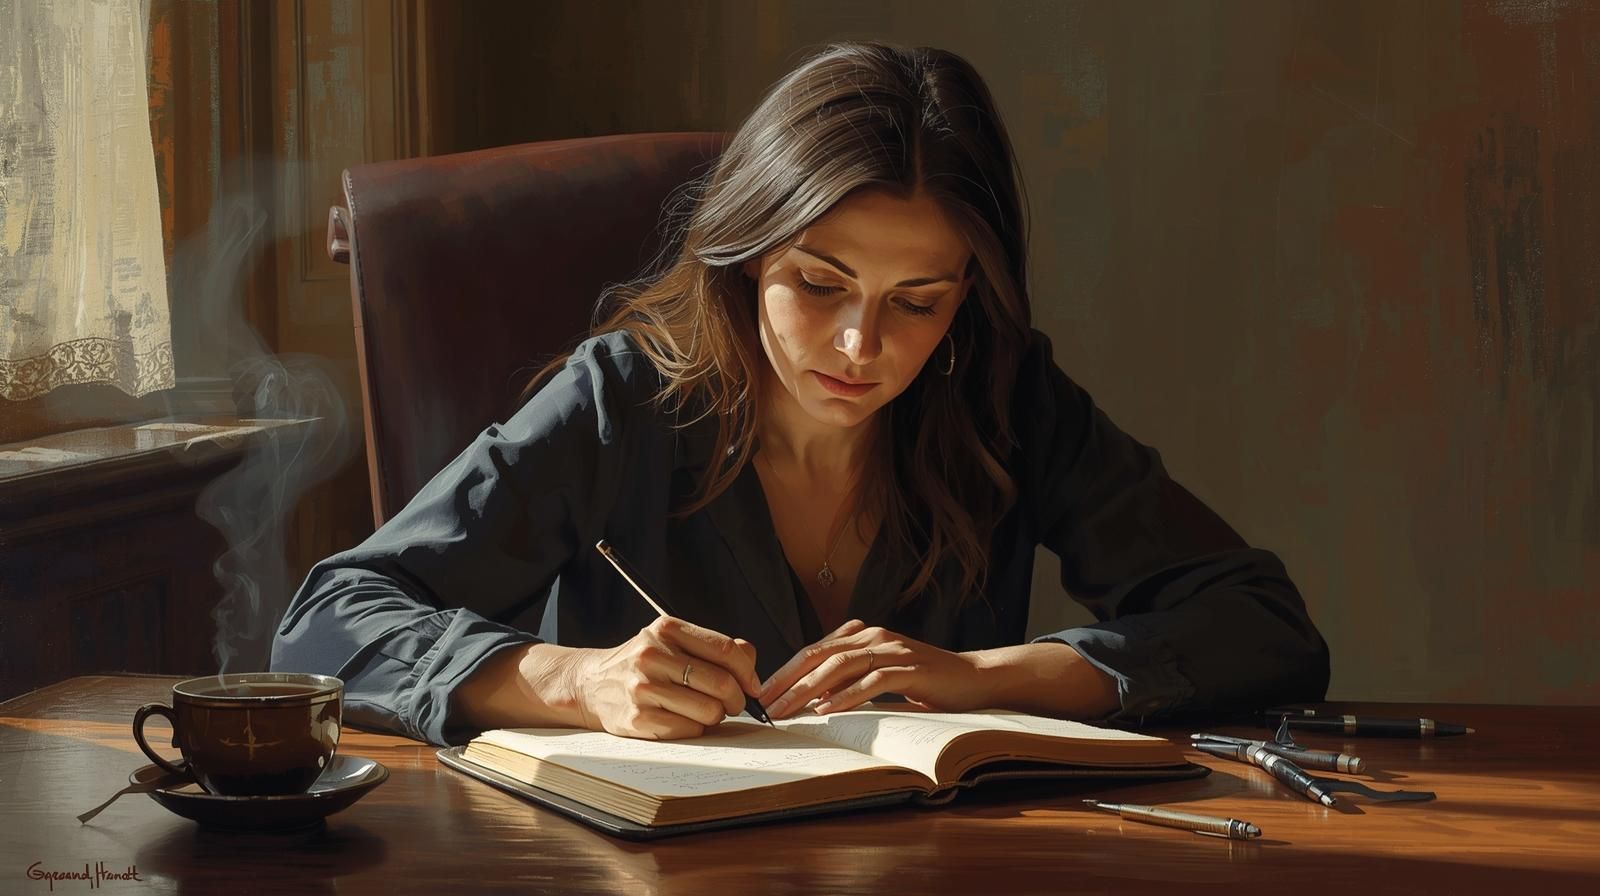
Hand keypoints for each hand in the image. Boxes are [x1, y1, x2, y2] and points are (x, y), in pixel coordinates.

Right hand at [567, 616, 762, 739]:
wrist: (591, 684)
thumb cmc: (644, 664)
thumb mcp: (673, 641)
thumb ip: (715, 647)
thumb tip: (751, 663)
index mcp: (666, 629)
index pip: (725, 650)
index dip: (748, 671)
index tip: (753, 686)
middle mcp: (652, 655)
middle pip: (721, 682)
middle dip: (736, 699)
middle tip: (733, 703)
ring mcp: (642, 688)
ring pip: (708, 711)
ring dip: (715, 716)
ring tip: (705, 710)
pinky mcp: (636, 718)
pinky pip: (688, 730)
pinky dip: (694, 729)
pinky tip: (683, 720)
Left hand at [757, 619, 993, 718]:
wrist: (973, 678)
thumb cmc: (924, 681)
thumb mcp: (881, 673)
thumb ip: (853, 675)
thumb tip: (812, 694)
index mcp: (863, 636)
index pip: (815, 650)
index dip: (786, 670)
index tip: (763, 692)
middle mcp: (874, 637)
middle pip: (820, 656)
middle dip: (789, 681)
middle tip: (765, 705)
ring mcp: (893, 651)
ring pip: (840, 667)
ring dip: (809, 690)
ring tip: (788, 710)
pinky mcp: (911, 670)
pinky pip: (872, 682)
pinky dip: (847, 696)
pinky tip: (827, 710)